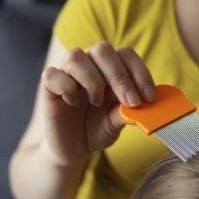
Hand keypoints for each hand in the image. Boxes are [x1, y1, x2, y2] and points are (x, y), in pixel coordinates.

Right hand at [40, 41, 155, 166]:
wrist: (74, 148)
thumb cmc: (98, 129)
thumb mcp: (117, 121)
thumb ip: (128, 111)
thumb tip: (147, 105)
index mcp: (110, 68)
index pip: (126, 54)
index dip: (139, 72)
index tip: (149, 97)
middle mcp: (88, 64)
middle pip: (103, 50)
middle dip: (120, 77)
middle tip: (131, 102)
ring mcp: (67, 73)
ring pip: (76, 56)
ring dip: (92, 80)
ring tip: (98, 103)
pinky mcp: (48, 87)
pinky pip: (52, 75)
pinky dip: (66, 88)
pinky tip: (73, 103)